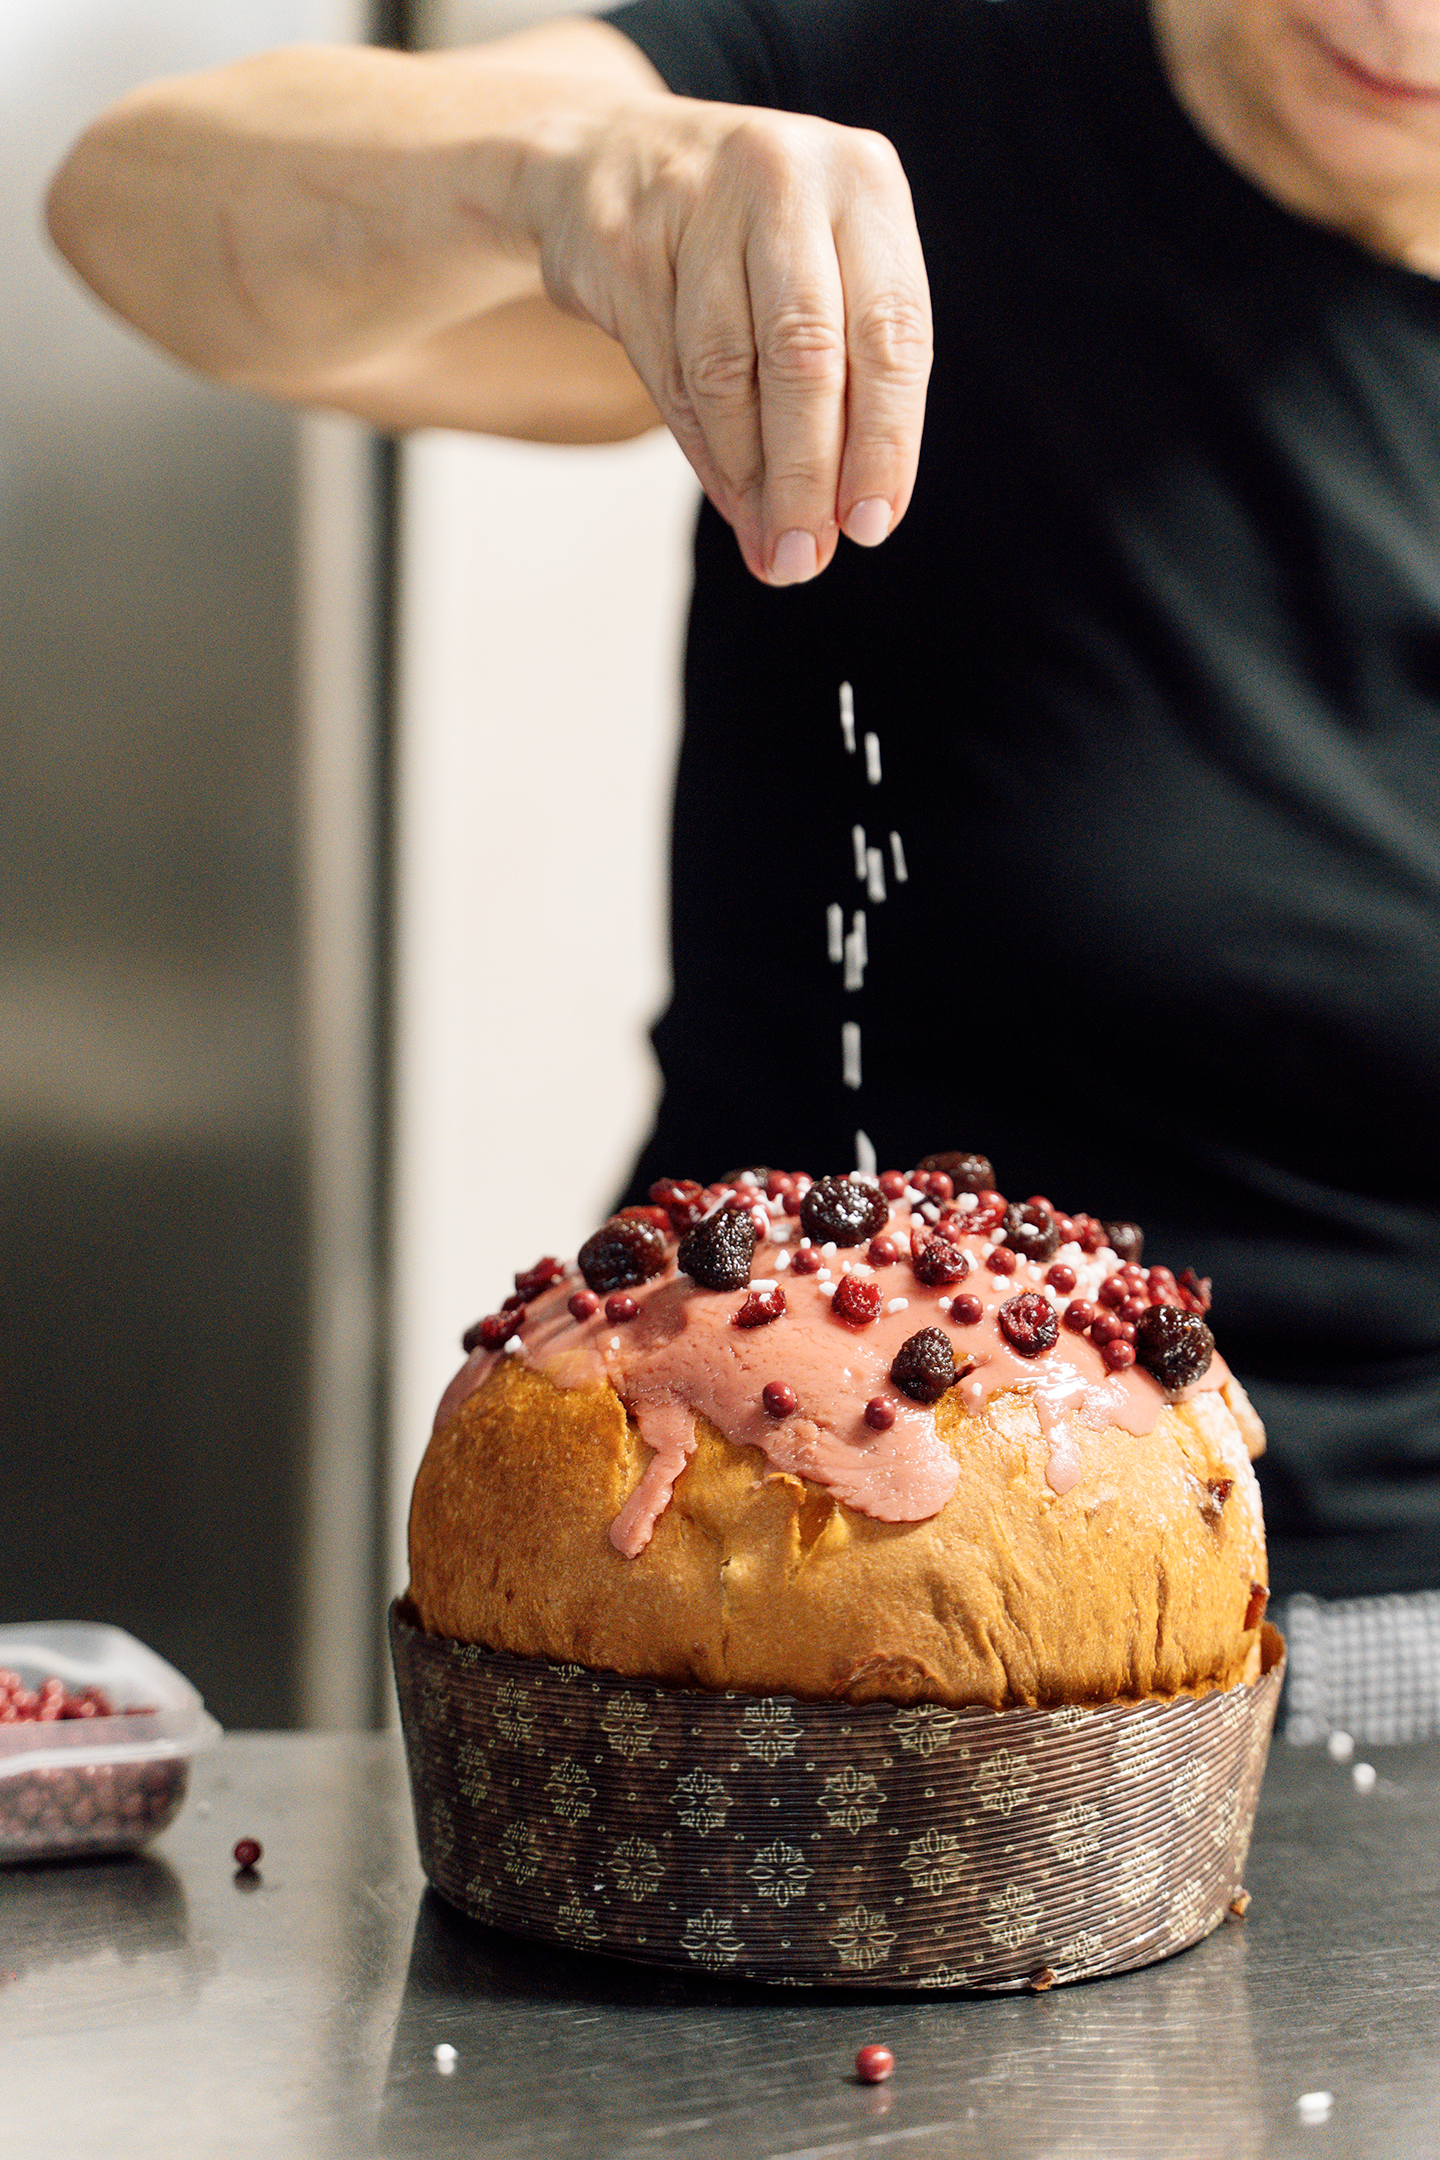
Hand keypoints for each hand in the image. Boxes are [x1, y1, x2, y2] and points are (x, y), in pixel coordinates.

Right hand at [533, 99, 932, 583]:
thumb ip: (846, 376)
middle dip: (809, 475)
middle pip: (806, 355)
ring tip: (771, 546)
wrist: (608, 159)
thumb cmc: (747, 238)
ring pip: (728, 373)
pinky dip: (705, 452)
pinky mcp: (624, 244)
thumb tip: (841, 525)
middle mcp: (784, 177)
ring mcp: (695, 203)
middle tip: (808, 556)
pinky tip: (731, 498)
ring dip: (752, 478)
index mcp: (863, 182)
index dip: (884, 440)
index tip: (872, 525)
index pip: (892, 331)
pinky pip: (670, 374)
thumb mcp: (821, 268)